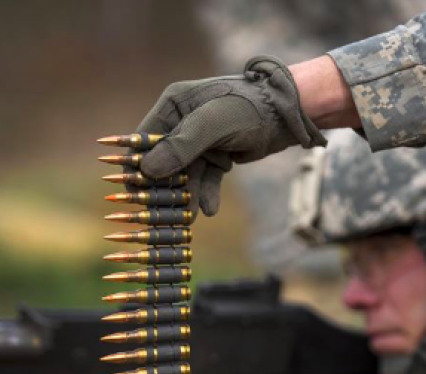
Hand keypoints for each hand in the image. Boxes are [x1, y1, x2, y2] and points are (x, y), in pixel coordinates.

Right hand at [134, 56, 326, 216]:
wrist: (291, 114)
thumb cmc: (250, 108)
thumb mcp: (214, 124)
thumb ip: (181, 146)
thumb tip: (147, 170)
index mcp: (175, 105)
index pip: (145, 138)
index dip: (138, 165)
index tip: (134, 191)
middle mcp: (183, 121)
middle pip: (164, 160)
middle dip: (165, 187)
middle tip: (162, 212)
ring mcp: (201, 140)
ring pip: (185, 174)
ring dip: (187, 195)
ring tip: (189, 217)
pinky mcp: (218, 154)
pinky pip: (206, 178)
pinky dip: (206, 193)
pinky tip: (209, 209)